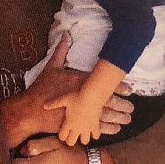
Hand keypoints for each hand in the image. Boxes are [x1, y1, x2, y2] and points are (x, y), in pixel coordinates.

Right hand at [0, 34, 132, 146]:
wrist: (32, 108)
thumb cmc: (42, 88)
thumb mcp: (51, 67)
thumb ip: (60, 51)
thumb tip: (65, 34)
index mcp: (79, 83)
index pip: (103, 84)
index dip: (118, 87)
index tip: (130, 90)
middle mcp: (82, 98)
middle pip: (107, 102)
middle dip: (122, 104)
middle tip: (132, 107)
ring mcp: (80, 113)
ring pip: (104, 116)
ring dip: (118, 117)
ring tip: (128, 117)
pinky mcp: (77, 124)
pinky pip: (95, 127)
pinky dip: (107, 128)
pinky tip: (117, 128)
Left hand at [44, 89, 101, 145]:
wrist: (91, 96)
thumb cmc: (77, 97)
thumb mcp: (64, 99)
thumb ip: (54, 104)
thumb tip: (44, 106)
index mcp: (68, 123)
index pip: (62, 137)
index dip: (62, 136)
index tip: (63, 131)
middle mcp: (77, 128)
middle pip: (71, 142)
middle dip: (71, 140)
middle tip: (72, 135)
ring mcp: (86, 128)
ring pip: (84, 141)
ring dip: (83, 138)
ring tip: (83, 133)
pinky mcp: (95, 126)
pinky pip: (96, 136)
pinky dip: (94, 134)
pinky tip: (93, 129)